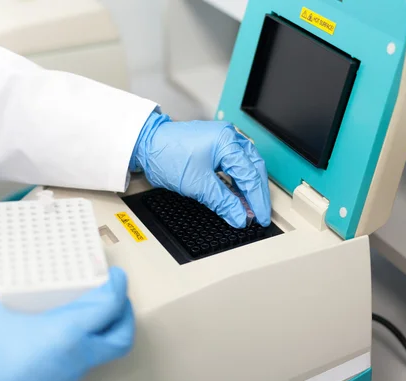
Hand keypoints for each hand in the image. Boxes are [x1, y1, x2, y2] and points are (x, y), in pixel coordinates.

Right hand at [0, 262, 133, 380]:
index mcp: (67, 335)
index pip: (110, 307)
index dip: (118, 287)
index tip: (116, 277)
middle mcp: (76, 359)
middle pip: (121, 338)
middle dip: (124, 317)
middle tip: (115, 300)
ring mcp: (68, 380)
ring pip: (98, 355)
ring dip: (98, 335)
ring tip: (84, 318)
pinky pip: (76, 369)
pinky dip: (76, 352)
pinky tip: (57, 343)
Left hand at [131, 112, 271, 227]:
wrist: (145, 145)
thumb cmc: (166, 154)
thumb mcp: (198, 184)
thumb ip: (223, 202)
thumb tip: (240, 217)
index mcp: (228, 141)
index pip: (250, 175)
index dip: (257, 200)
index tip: (259, 218)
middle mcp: (229, 137)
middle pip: (253, 169)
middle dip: (257, 194)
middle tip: (259, 215)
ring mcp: (223, 141)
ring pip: (245, 167)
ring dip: (248, 189)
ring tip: (249, 209)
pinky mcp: (215, 147)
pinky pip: (234, 166)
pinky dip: (237, 183)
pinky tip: (237, 197)